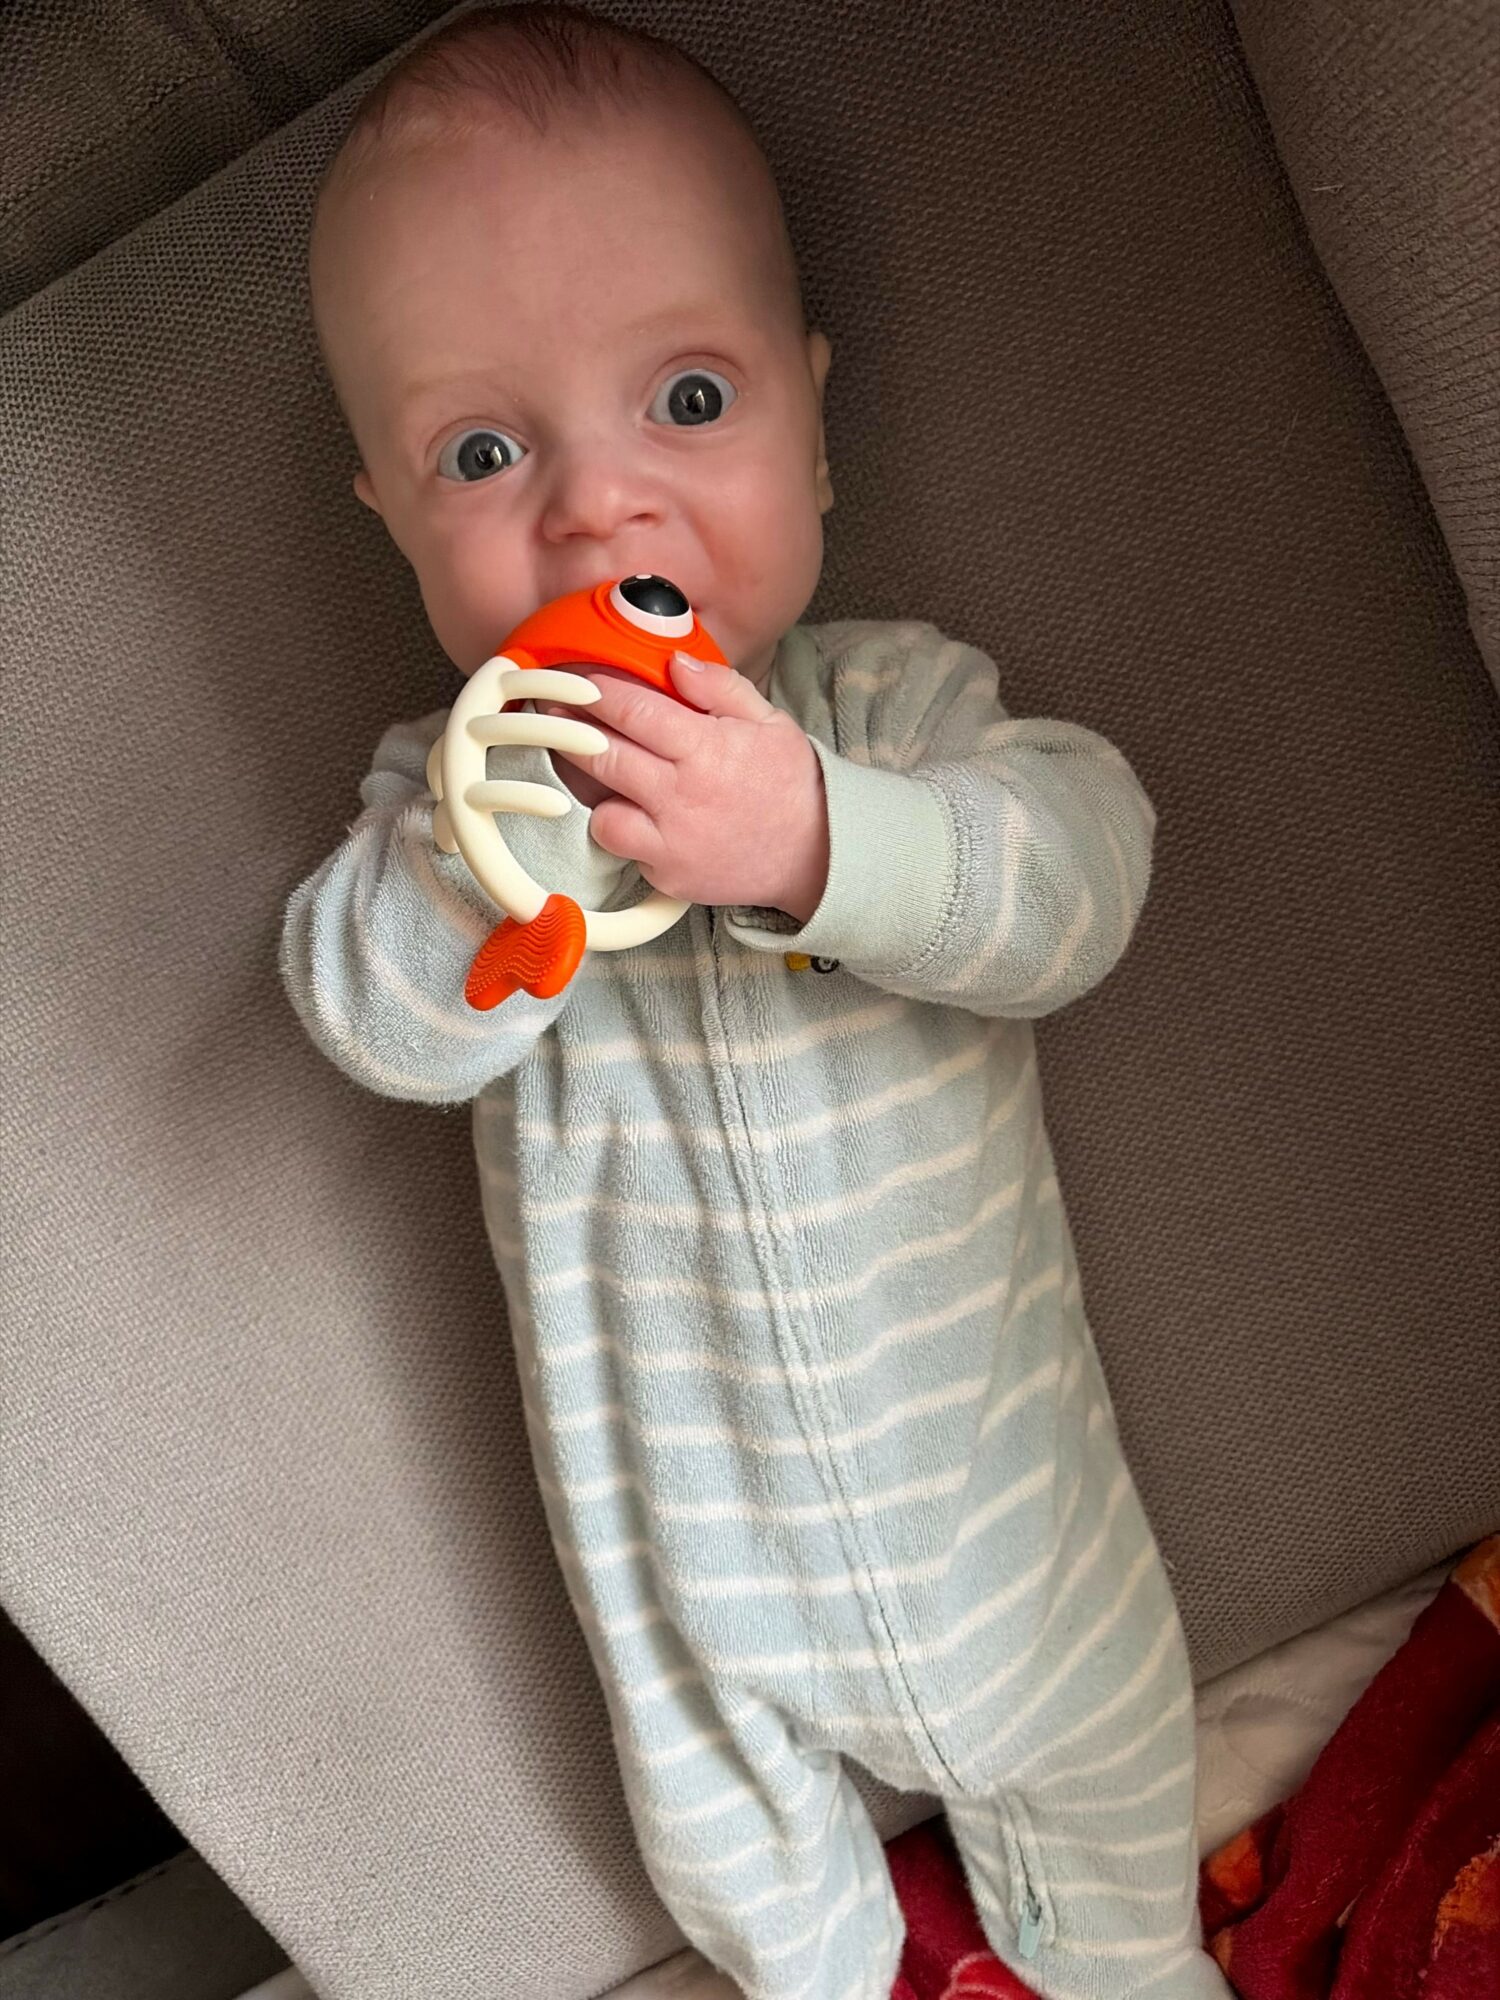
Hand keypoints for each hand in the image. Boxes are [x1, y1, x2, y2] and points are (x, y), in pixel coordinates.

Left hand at [536, 654, 828, 917]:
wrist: (817, 853)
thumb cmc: (791, 783)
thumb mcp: (768, 721)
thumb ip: (719, 687)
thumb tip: (675, 660)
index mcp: (705, 749)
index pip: (633, 709)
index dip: (597, 691)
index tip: (578, 680)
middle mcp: (681, 796)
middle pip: (602, 756)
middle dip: (569, 729)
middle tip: (551, 711)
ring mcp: (671, 841)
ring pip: (599, 810)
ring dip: (590, 788)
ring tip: (590, 767)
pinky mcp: (667, 875)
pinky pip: (622, 848)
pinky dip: (620, 829)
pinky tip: (630, 811)